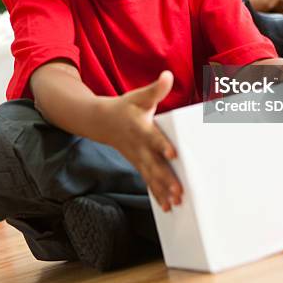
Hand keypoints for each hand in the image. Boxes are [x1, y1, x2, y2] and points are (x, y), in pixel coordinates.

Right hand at [104, 71, 182, 211]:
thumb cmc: (126, 107)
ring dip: (163, 190)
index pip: (153, 138)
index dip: (162, 146)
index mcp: (141, 128)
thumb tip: (167, 75)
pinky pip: (148, 182)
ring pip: (151, 177)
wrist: (102, 121)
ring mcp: (138, 158)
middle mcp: (139, 146)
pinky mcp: (139, 165)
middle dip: (166, 178)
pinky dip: (157, 195)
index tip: (173, 154)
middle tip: (180, 191)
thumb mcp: (140, 96)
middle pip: (154, 164)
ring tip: (176, 202)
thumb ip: (156, 89)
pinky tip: (168, 207)